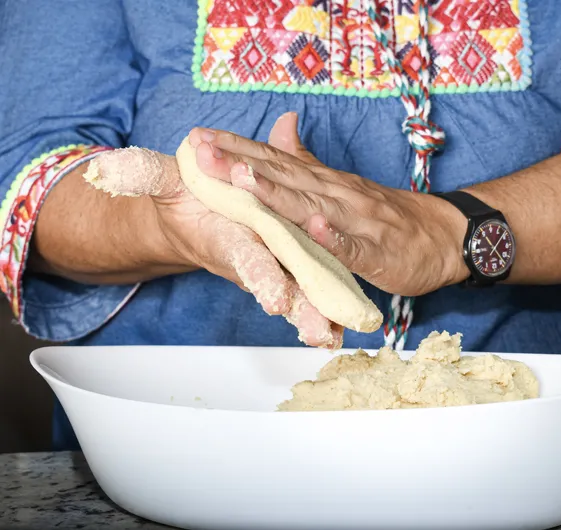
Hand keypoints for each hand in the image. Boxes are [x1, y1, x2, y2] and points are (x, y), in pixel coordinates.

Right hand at [86, 147, 341, 347]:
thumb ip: (145, 174)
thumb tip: (109, 169)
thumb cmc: (186, 198)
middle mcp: (257, 256)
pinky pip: (312, 282)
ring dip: (317, 315)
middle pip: (282, 286)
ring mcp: (277, 261)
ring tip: (334, 340)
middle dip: (298, 309)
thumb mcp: (166, 180)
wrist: (199, 214)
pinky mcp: (291, 258)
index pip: (246, 258)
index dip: (259, 274)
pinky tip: (343, 328)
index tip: (274, 297)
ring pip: (301, 291)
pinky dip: (327, 305)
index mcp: (231, 239)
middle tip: (317, 333)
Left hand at [189, 113, 469, 295]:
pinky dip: (333, 236)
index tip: (199, 139)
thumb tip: (279, 127)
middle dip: (241, 165)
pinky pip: (352, 246)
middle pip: (285, 178)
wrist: (445, 236)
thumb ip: (308, 162)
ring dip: (279, 193)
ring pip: (313, 207)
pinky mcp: (377, 252)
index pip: (277, 161)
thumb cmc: (391, 215)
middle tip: (202, 152)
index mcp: (327, 183)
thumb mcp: (343, 186)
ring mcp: (358, 222)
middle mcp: (338, 195)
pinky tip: (314, 226)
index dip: (238, 150)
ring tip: (245, 180)